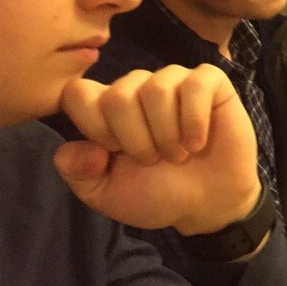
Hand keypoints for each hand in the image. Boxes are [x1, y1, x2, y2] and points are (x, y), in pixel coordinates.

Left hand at [53, 64, 260, 235]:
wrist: (208, 205)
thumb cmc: (157, 195)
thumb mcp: (106, 194)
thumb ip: (77, 172)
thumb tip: (86, 147)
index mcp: (105, 108)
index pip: (78, 93)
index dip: (94, 127)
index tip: (114, 153)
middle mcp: (136, 87)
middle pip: (117, 96)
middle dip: (136, 140)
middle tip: (153, 159)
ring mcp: (173, 80)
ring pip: (155, 90)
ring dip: (167, 135)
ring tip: (178, 154)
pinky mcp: (209, 81)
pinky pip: (195, 85)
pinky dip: (195, 121)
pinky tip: (198, 142)